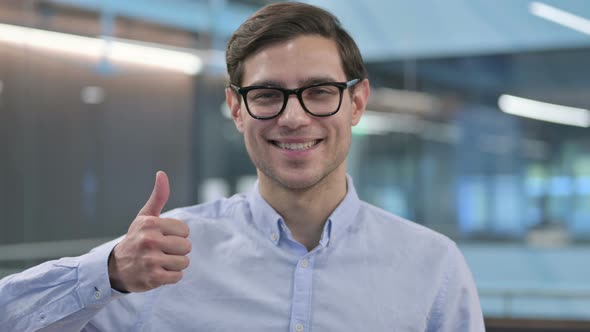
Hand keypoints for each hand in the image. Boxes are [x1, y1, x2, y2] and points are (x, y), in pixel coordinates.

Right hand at [108, 171, 190, 292]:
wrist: (115, 268)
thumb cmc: (136, 239)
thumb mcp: (144, 217)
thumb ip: (158, 196)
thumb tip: (162, 173)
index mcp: (150, 224)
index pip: (185, 230)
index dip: (177, 235)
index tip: (162, 238)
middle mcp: (149, 240)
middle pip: (186, 247)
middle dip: (177, 251)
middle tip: (161, 251)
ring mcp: (151, 260)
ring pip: (184, 262)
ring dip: (175, 264)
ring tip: (160, 262)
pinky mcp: (153, 278)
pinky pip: (178, 277)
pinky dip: (171, 277)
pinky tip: (158, 272)